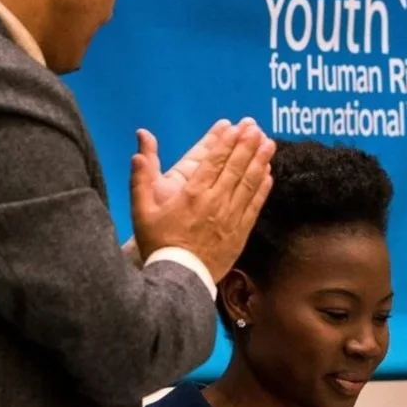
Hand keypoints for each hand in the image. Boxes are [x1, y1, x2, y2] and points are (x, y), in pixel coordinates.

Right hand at [130, 119, 274, 276]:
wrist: (178, 279)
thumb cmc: (158, 245)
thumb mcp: (141, 212)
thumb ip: (140, 180)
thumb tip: (137, 153)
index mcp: (192, 195)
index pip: (213, 161)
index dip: (226, 141)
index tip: (235, 126)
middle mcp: (215, 203)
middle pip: (235, 168)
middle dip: (247, 145)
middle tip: (257, 127)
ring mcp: (231, 218)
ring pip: (248, 184)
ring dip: (259, 161)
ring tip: (268, 144)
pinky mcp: (240, 233)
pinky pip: (254, 207)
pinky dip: (263, 189)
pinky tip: (269, 175)